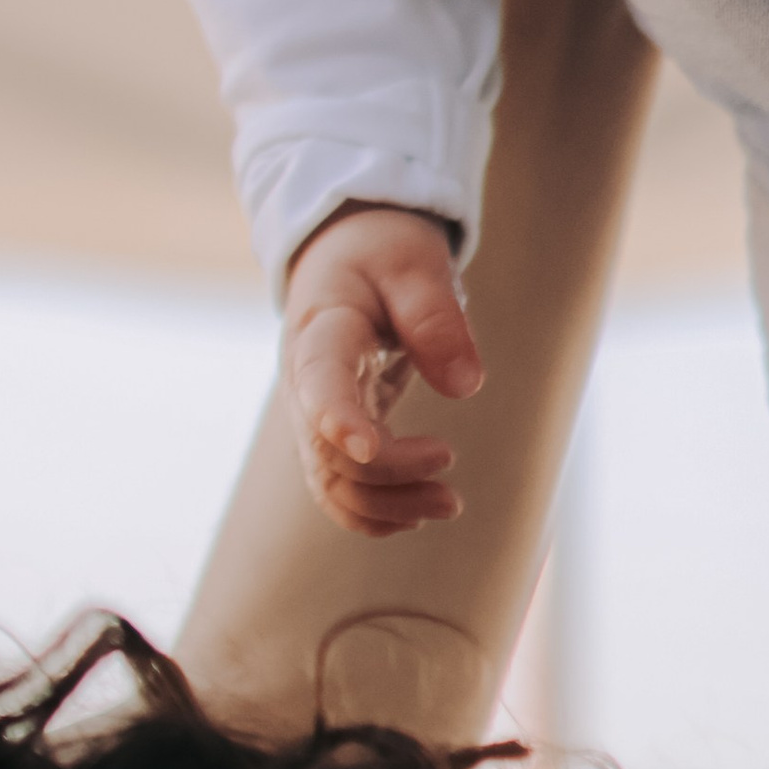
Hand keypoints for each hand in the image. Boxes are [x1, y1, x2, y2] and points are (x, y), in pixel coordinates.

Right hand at [280, 202, 482, 536]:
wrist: (342, 252)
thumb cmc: (380, 251)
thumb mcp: (413, 264)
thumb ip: (436, 319)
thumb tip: (465, 387)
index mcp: (320, 330)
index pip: (319, 381)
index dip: (337, 418)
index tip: (367, 449)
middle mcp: (304, 379)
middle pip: (328, 447)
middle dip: (389, 473)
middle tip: (451, 470)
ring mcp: (312, 409)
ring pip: (330, 479)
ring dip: (384, 504)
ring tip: (449, 505)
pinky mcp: (328, 427)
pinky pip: (335, 484)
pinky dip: (368, 511)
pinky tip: (414, 516)